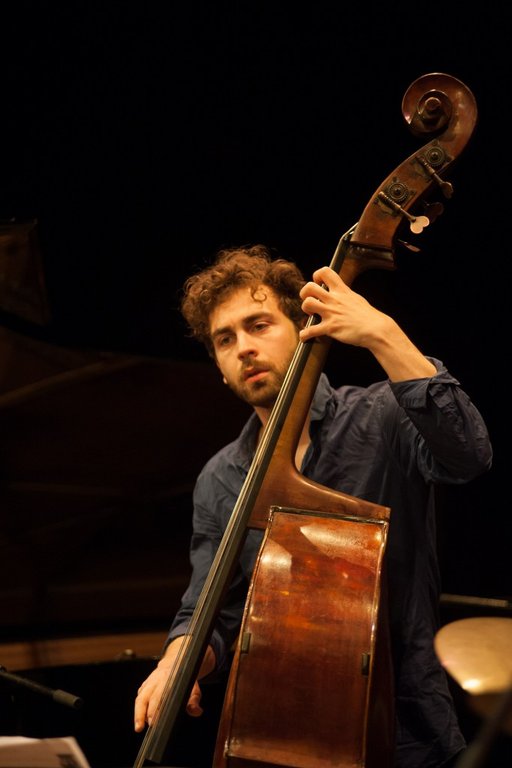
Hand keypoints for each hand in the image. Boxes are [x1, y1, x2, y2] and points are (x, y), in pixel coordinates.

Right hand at [133, 638, 215, 731]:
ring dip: (137, 712)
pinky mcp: (146, 684)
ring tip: (138, 727)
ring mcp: (150, 681)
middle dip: (142, 713)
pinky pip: (140, 695)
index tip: (153, 722)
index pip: (159, 696)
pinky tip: (140, 718)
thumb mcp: (194, 687)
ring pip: (140, 696)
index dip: (154, 709)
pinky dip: (138, 707)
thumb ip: (194, 700)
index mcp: (168, 679)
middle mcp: (157, 679)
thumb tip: (196, 711)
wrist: (177, 661)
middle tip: (140, 727)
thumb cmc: (185, 678)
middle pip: (145, 696)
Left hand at [299, 266, 435, 380]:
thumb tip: (340, 294)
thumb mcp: (356, 298)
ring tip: (310, 315)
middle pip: (309, 287)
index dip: (317, 275)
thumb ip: (344, 295)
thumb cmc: (368, 316)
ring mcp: (331, 313)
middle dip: (304, 293)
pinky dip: (305, 334)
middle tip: (309, 300)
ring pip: (307, 304)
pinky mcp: (330, 327)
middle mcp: (334, 299)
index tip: (317, 282)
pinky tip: (305, 336)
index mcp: (342, 290)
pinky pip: (310, 330)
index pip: (325, 272)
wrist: (376, 329)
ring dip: (305, 310)